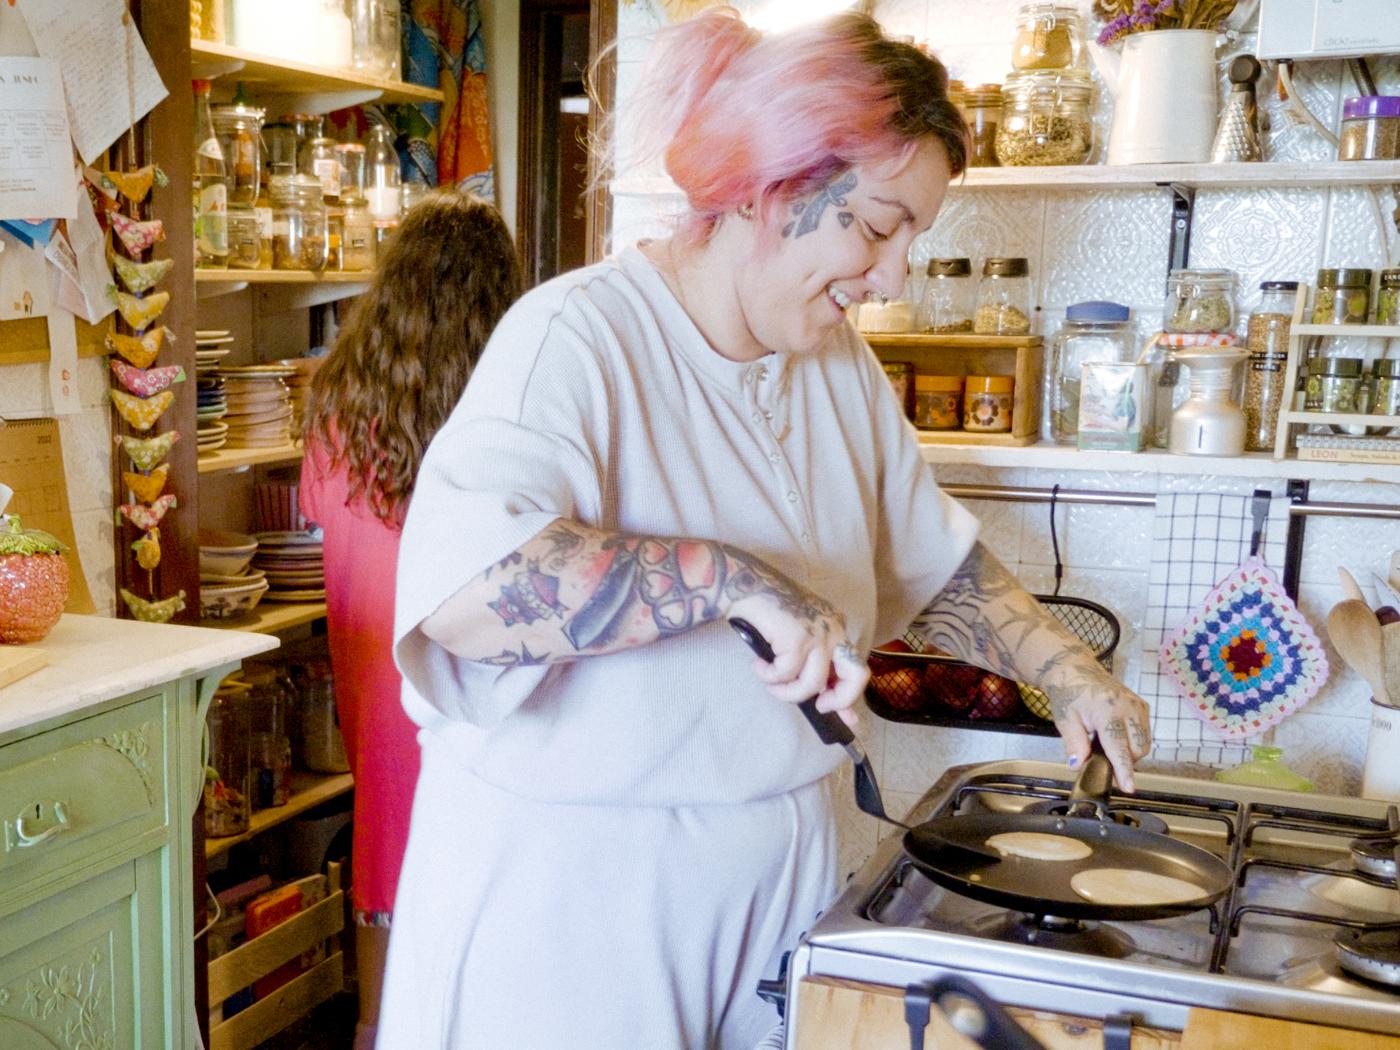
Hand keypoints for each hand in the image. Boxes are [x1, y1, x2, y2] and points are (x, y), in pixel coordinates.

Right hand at [728, 591, 869, 726]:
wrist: (745, 584)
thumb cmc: (767, 610)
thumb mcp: (798, 636)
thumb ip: (812, 663)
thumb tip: (822, 701)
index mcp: (836, 628)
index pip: (855, 668)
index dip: (850, 698)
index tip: (848, 720)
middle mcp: (834, 630)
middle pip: (856, 675)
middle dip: (840, 700)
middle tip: (818, 706)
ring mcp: (818, 634)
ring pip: (812, 684)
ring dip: (786, 692)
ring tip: (770, 684)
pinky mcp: (799, 639)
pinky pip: (785, 675)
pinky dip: (768, 676)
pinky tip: (758, 665)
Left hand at [1052, 676, 1150, 792]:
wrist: (1076, 671)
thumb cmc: (1069, 694)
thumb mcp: (1065, 720)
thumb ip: (1074, 743)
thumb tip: (1078, 765)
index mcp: (1107, 710)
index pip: (1119, 746)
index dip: (1124, 769)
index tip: (1128, 787)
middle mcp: (1128, 707)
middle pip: (1137, 748)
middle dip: (1124, 760)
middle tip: (1104, 758)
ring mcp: (1138, 705)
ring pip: (1144, 742)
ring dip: (1130, 751)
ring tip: (1108, 744)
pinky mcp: (1142, 705)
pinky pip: (1144, 732)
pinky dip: (1134, 741)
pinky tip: (1116, 736)